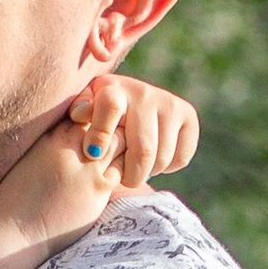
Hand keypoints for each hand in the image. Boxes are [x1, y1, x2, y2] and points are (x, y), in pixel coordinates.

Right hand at [0, 117, 121, 252]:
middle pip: (104, 119)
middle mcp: (69, 148)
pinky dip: (127, 167)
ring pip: (120, 140)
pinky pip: (123, 168)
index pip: (82, 110)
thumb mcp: (28, 161)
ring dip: (124, 145)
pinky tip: (124, 173)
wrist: (13, 232)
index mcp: (49, 138)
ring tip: (124, 154)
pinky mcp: (98, 189)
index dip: (93, 115)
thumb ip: (49, 145)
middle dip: (113, 124)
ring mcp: (86, 168)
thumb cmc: (15, 202)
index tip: (97, 125)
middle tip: (117, 135)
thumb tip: (66, 139)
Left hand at [69, 72, 197, 195]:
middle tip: (121, 180)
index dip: (101, 134)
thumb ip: (78, 113)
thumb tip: (81, 114)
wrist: (125, 101)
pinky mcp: (188, 115)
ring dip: (147, 173)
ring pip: (162, 157)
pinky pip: (181, 157)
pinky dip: (167, 168)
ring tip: (133, 169)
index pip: (110, 108)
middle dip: (130, 174)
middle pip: (143, 148)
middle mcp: (145, 93)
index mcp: (113, 88)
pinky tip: (153, 161)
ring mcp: (169, 103)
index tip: (92, 154)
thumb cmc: (94, 115)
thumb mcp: (80, 112)